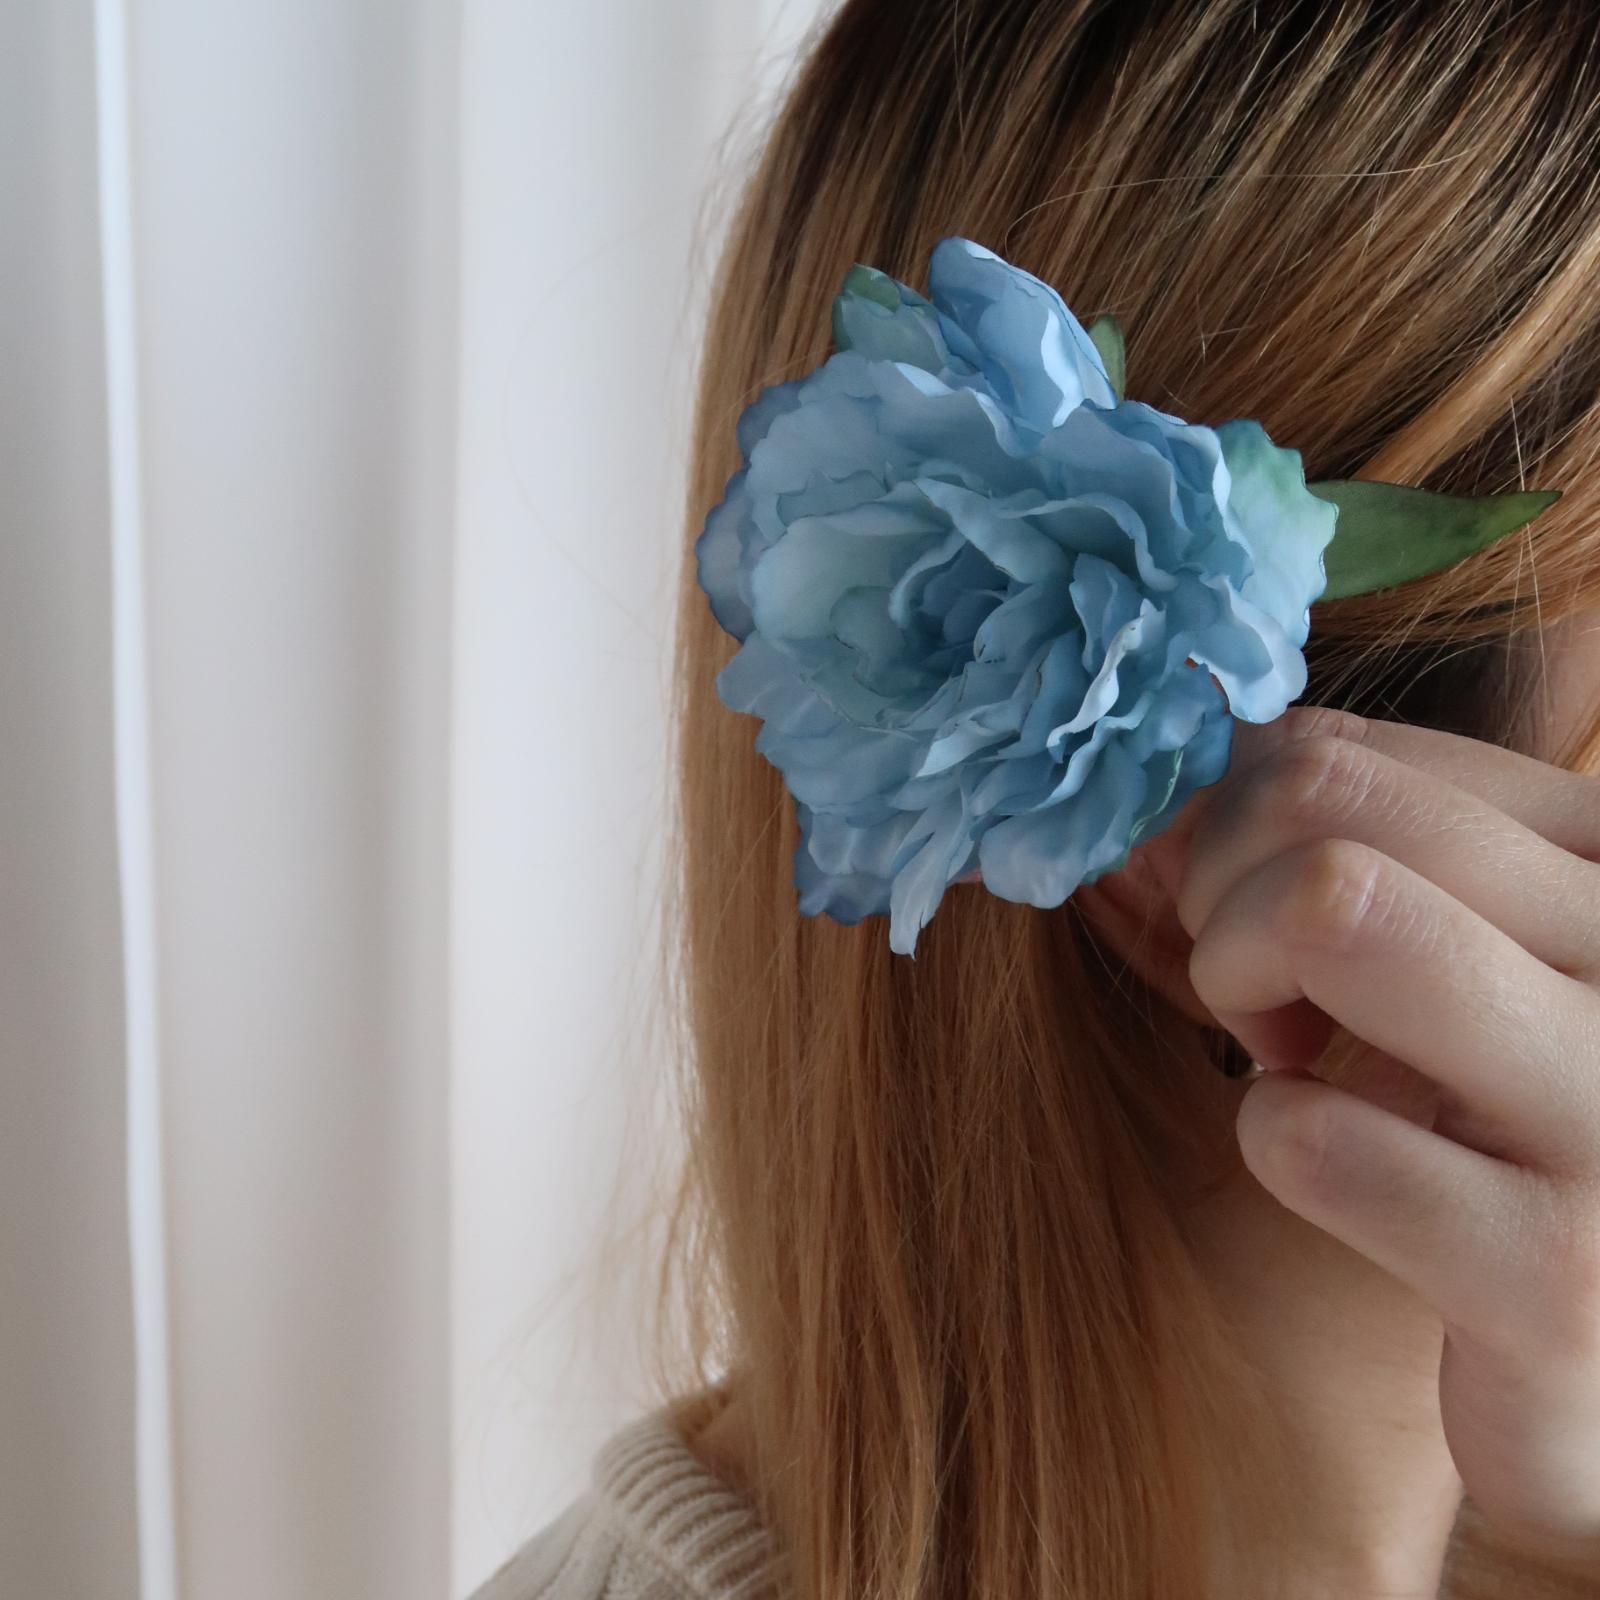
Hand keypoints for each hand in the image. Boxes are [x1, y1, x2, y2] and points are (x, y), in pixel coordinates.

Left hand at [1172, 704, 1599, 1575]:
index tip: (1243, 901)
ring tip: (1280, 1048)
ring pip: (1335, 906)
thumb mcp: (1464, 947)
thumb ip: (1359, 839)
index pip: (1350, 751)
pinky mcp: (1555, 1282)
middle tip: (1244, 978)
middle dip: (1217, 882)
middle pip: (1325, 801)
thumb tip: (1190, 770)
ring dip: (1238, 974)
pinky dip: (1273, 1137)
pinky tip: (1338, 1172)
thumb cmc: (1524, 1126)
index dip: (1237, 827)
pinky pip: (1314, 1136)